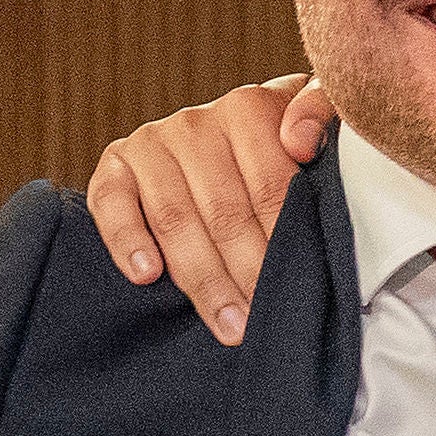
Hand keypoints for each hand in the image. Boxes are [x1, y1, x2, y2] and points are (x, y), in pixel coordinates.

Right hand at [84, 74, 331, 343]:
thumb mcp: (320, 118)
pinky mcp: (116, 165)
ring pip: (175, 219)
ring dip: (203, 280)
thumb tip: (299, 141)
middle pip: (224, 212)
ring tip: (230, 327)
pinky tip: (147, 276)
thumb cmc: (284, 142)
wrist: (231, 136)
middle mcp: (195, 123)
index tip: (297, 288)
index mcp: (248, 109)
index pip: (270, 188)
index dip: (285, 244)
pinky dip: (127, 240)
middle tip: (266, 322)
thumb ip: (323, 114)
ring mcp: (152, 143)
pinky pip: (111, 204)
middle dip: (248, 275)